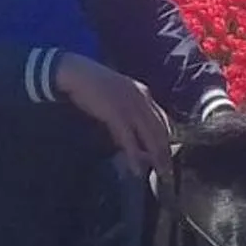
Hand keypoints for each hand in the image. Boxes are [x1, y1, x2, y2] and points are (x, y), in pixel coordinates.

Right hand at [53, 54, 173, 174]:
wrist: (77, 73)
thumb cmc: (92, 85)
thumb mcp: (117, 94)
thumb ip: (127, 111)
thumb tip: (127, 136)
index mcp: (143, 93)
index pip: (162, 119)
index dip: (166, 138)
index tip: (168, 153)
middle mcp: (141, 99)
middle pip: (160, 130)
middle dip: (165, 151)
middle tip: (168, 170)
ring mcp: (130, 107)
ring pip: (149, 136)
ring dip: (156, 157)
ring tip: (160, 173)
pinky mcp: (116, 114)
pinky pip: (129, 140)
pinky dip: (134, 156)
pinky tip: (137, 169)